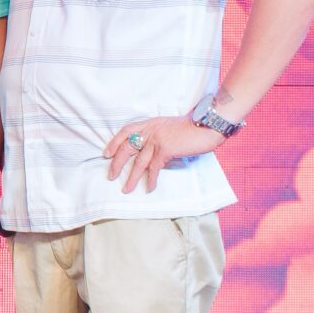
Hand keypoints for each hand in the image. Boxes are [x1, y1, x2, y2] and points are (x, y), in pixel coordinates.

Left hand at [103, 114, 222, 192]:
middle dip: (117, 163)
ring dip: (131, 177)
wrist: (207, 124)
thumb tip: (152, 154)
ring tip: (126, 189)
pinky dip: (151, 179)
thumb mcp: (169, 127)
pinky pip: (154, 168)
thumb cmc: (192, 128)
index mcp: (150, 124)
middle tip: (110, 175)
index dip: (114, 142)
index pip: (125, 131)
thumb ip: (158, 136)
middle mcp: (150, 131)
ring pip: (138, 162)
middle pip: (127, 148)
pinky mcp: (165, 150)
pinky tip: (149, 188)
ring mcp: (157, 140)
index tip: (106, 154)